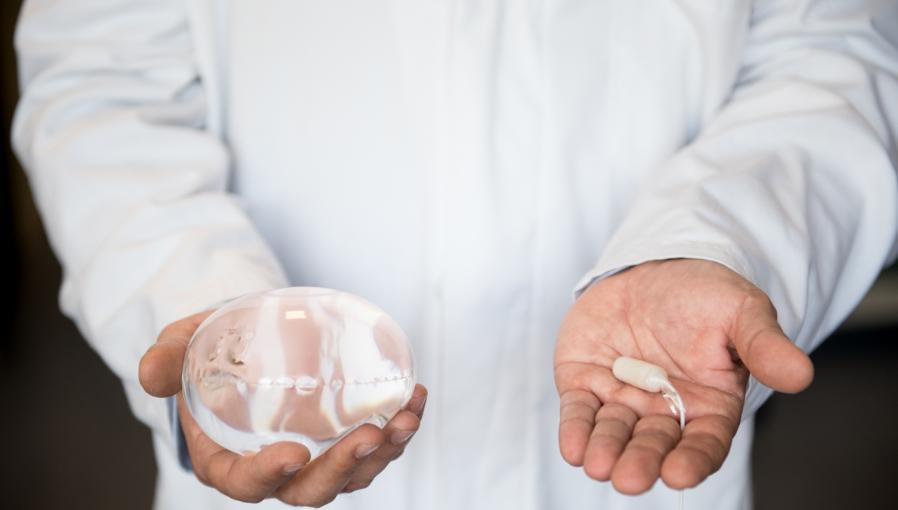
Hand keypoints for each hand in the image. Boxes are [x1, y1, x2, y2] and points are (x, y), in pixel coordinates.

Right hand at [139, 311, 426, 506]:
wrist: (246, 340)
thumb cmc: (210, 350)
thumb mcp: (181, 347)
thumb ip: (166, 359)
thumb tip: (151, 373)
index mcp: (228, 458)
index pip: (245, 484)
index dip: (267, 477)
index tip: (293, 454)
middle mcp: (276, 466)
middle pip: (310, 489)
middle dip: (342, 469)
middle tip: (369, 436)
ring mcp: (315, 453)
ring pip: (352, 474)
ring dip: (384, 453)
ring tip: (405, 419)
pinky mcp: (343, 434)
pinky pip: (375, 445)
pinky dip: (399, 427)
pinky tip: (415, 398)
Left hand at [554, 259, 812, 493]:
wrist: (651, 268)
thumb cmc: (703, 295)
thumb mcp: (740, 310)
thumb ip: (763, 345)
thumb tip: (801, 374)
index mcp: (708, 405)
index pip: (703, 443)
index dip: (692, 461)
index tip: (678, 475)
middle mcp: (663, 411)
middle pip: (654, 445)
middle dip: (642, 462)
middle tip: (630, 478)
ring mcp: (622, 399)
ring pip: (614, 434)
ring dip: (605, 450)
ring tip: (597, 465)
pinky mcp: (585, 384)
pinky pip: (579, 412)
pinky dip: (575, 430)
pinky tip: (572, 447)